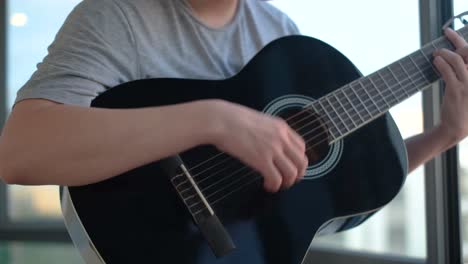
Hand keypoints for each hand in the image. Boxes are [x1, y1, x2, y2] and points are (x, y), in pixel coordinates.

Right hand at [207, 100, 307, 191]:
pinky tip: (267, 185)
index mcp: (281, 127)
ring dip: (287, 183)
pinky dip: (274, 186)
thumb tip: (266, 143)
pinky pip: (276, 179)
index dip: (298, 160)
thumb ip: (268, 131)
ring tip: (277, 185)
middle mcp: (281, 138)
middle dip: (297, 174)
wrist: (220, 120)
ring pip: (292, 173)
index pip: (301, 147)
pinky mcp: (262, 160)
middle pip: (301, 162)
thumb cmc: (231, 118)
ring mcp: (273, 149)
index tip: (291, 166)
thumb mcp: (258, 120)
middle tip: (287, 180)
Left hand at [432, 27, 467, 143]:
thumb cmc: (461, 108)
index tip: (451, 34)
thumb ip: (462, 73)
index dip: (462, 41)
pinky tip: (436, 60)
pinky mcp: (456, 90)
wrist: (456, 128)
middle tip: (446, 33)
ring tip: (437, 52)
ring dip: (446, 52)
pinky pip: (448, 72)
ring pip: (458, 60)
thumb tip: (453, 57)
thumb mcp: (465, 89)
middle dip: (456, 40)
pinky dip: (441, 63)